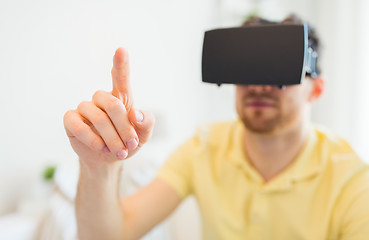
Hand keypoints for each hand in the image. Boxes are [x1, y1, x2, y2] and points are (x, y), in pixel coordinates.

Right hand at [63, 48, 154, 167]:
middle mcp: (102, 99)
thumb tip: (136, 114)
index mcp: (121, 98)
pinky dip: (91, 138)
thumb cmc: (127, 142)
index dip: (121, 64)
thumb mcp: (144, 135)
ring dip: (111, 138)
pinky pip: (77, 124)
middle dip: (124, 127)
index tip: (122, 50)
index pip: (121, 78)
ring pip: (97, 117)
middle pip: (113, 104)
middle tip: (130, 144)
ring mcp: (85, 108)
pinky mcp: (71, 120)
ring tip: (119, 152)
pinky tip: (100, 147)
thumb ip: (147, 123)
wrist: (109, 160)